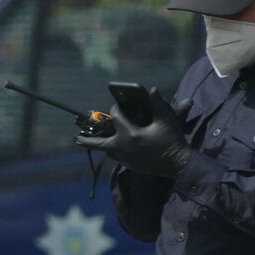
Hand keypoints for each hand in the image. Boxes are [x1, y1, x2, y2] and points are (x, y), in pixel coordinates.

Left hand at [78, 89, 193, 177]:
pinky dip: (111, 151)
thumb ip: (157, 104)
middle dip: (87, 140)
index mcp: (130, 134)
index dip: (116, 109)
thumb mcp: (165, 121)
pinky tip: (111, 147)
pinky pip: (116, 157)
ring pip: (107, 151)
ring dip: (101, 145)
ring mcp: (126, 159)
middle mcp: (124, 148)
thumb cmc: (172, 141)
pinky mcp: (130, 165)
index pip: (116, 117)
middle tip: (76, 138)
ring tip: (91, 141)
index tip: (118, 106)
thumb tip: (152, 89)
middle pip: (100, 143)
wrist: (179, 164)